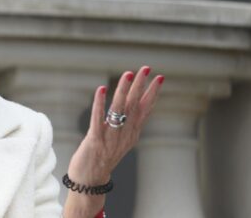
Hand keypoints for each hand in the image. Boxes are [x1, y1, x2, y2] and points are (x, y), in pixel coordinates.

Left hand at [68, 65, 163, 184]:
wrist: (90, 181)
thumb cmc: (102, 159)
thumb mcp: (119, 141)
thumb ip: (126, 125)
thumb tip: (132, 107)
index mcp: (132, 134)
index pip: (145, 110)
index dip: (152, 94)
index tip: (160, 78)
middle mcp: (124, 135)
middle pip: (134, 106)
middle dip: (140, 86)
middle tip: (146, 68)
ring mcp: (110, 138)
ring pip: (119, 110)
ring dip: (123, 91)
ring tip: (128, 74)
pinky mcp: (95, 140)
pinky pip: (98, 119)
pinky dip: (99, 103)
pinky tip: (101, 89)